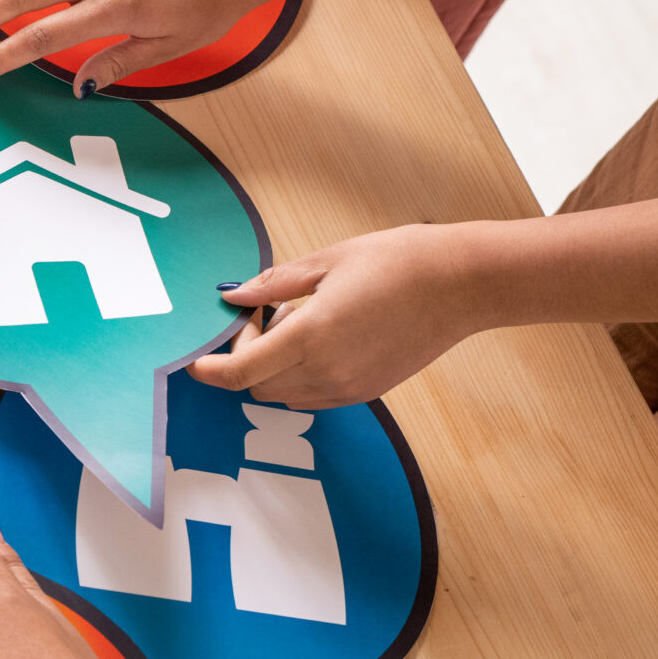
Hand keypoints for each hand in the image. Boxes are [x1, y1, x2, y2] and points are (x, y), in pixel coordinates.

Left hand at [194, 224, 490, 407]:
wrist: (462, 283)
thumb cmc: (399, 261)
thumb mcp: (328, 261)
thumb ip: (274, 284)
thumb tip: (235, 295)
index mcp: (310, 336)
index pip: (239, 372)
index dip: (209, 370)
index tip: (196, 358)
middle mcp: (326, 371)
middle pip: (256, 387)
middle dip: (245, 358)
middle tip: (262, 316)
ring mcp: (349, 387)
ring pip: (284, 396)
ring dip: (273, 370)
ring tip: (297, 323)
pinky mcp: (369, 391)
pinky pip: (315, 397)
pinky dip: (300, 377)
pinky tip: (319, 340)